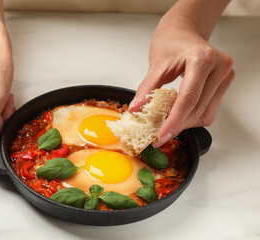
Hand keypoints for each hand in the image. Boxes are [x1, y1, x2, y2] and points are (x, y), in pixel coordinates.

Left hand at [129, 18, 233, 147]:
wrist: (184, 32)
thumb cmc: (171, 42)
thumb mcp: (156, 65)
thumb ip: (147, 90)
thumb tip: (136, 110)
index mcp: (202, 59)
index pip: (188, 98)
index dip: (173, 121)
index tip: (160, 136)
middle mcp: (219, 67)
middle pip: (197, 109)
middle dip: (176, 125)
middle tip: (157, 136)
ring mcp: (225, 76)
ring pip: (205, 114)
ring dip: (184, 124)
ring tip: (165, 126)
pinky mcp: (224, 84)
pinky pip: (208, 110)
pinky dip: (191, 118)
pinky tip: (177, 117)